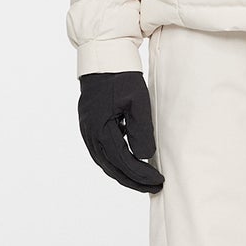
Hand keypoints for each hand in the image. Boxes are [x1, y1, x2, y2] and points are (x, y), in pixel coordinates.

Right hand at [77, 71, 163, 192]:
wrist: (103, 58)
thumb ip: (140, 130)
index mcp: (100, 128)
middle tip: (154, 187)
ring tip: (143, 180)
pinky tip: (130, 162)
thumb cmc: (122, 77)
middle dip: (133, 181)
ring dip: (124, 174)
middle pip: (111, 168)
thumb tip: (144, 156)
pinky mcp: (89, 125)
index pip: (123, 161)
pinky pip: (101, 152)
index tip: (159, 181)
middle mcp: (90, 133)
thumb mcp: (137, 101)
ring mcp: (87, 130)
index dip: (141, 174)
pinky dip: (116, 162)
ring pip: (105, 162)